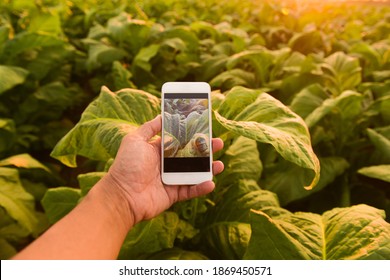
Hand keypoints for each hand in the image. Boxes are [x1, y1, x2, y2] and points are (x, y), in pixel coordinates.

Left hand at [105, 115, 223, 226]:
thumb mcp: (135, 140)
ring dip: (208, 168)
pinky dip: (201, 187)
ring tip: (220, 164)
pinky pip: (191, 190)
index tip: (205, 127)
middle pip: (190, 155)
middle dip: (205, 149)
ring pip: (194, 172)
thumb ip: (150, 127)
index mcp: (158, 150)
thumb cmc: (127, 165)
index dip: (192, 133)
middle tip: (218, 143)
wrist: (122, 195)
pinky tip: (210, 183)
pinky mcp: (174, 194)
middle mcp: (166, 164)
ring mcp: (171, 179)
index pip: (179, 139)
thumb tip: (162, 114)